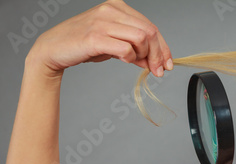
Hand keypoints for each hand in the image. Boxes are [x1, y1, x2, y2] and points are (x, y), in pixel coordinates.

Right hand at [29, 0, 170, 76]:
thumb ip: (135, 49)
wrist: (54, 49)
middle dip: (159, 55)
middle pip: (150, 32)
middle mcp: (111, 11)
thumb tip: (156, 62)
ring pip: (141, 38)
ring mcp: (103, 22)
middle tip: (158, 71)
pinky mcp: (95, 37)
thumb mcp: (114, 44)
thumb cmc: (84, 45)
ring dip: (145, 56)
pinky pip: (125, 49)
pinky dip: (130, 58)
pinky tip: (125, 61)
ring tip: (138, 64)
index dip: (164, 47)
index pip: (150, 26)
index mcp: (117, 7)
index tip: (168, 63)